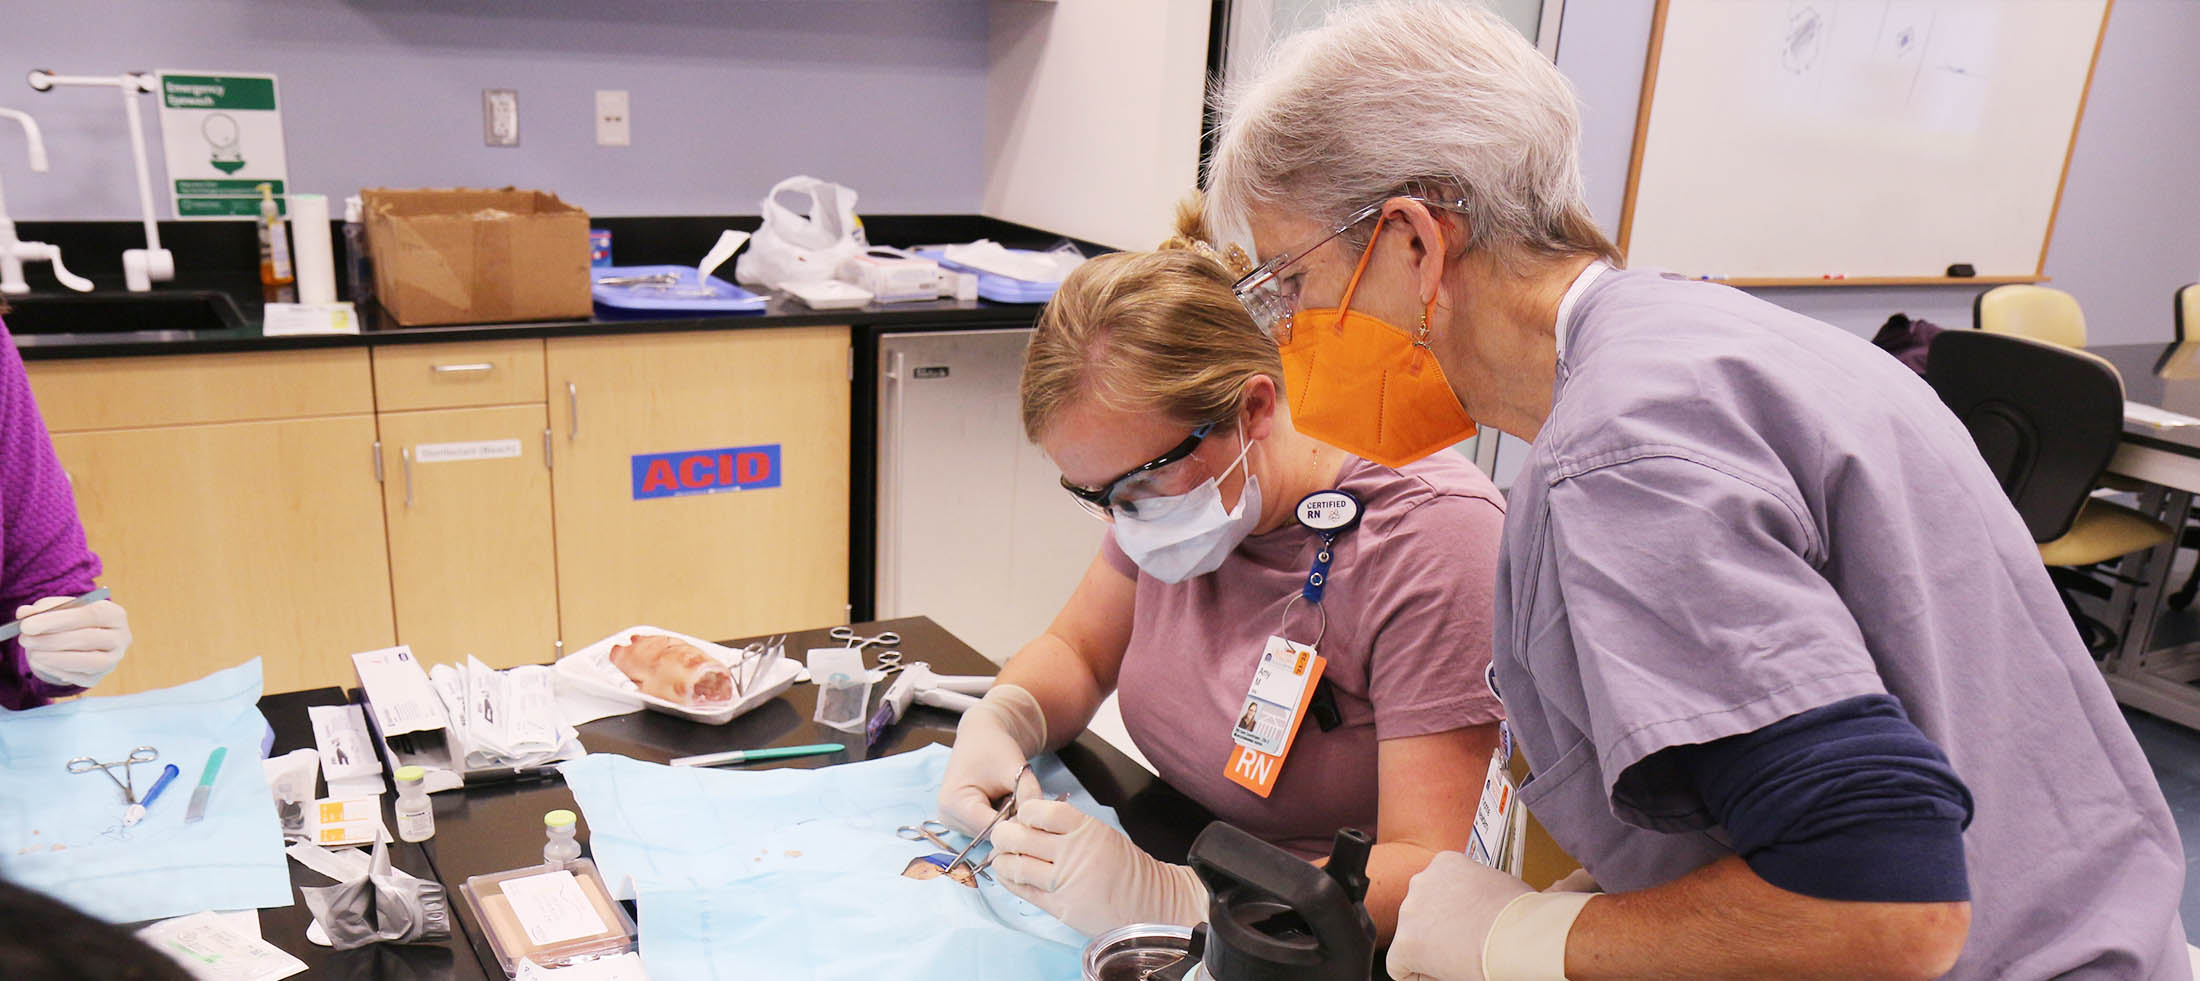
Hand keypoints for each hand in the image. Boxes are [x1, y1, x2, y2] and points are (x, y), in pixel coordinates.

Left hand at [17, 595, 129, 688]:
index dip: (58, 620)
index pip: (90, 614)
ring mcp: (113, 660)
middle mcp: (121, 638)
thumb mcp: (60, 609)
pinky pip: (78, 677)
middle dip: (51, 640)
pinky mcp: (99, 677)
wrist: (84, 640)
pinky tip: (40, 662)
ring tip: (32, 652)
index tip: (27, 624)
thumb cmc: (72, 620)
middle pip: (88, 639)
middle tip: (24, 639)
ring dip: (54, 657)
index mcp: (114, 614)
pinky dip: (56, 670)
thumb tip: (25, 613)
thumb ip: (43, 608)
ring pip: (87, 661)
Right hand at [936, 684, 1047, 835]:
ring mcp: (953, 824)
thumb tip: (1040, 822)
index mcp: (954, 804)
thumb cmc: (995, 747)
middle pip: (991, 835)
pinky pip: (989, 830)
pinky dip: (1002, 819)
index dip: (1017, 824)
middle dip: (1014, 821)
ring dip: (1009, 821)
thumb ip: (1029, 794)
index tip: (1037, 813)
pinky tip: (1005, 801)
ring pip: (993, 835)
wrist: (982, 735)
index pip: (992, 830)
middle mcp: (948, 819)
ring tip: (1011, 795)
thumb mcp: (1015, 768)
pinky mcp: (962, 824)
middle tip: (1024, 797)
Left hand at [989, 797, 1206, 936]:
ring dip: (1002, 860)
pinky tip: (1007, 875)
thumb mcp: (1102, 834)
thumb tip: (1029, 822)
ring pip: (1016, 866)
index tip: (1022, 816)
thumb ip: (1069, 828)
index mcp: (1087, 829)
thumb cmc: (1125, 868)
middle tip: (1002, 835)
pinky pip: (1024, 891)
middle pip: (1020, 837)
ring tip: (1001, 857)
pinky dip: (1010, 881)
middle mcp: (1074, 854)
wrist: (1149, 904)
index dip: (1025, 812)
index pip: (1042, 812)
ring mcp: (1065, 883)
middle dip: (1003, 834)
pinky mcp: (1060, 907)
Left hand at [1388, 852, 1594, 980]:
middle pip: (1421, 913)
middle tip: (1464, 944)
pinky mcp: (1406, 943)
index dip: (1451, 915)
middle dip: (1438, 929)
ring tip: (1461, 956)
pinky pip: (1400, 967)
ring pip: (1411, 938)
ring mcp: (1410, 911)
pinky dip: (1419, 974)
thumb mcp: (1497, 884)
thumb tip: (1482, 904)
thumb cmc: (1519, 915)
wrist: (1518, 935)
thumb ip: (1477, 890)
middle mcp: (1422, 882)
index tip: (1465, 927)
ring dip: (1430, 949)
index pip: (1437, 891)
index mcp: (1445, 863)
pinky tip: (1444, 972)